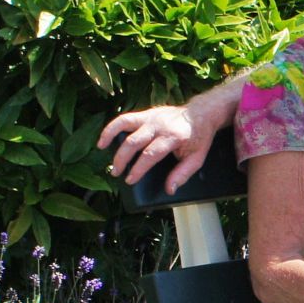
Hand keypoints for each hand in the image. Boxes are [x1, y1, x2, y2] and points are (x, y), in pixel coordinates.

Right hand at [98, 104, 216, 193]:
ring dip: (110, 137)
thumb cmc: (199, 138)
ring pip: (124, 125)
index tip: (130, 179)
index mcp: (173, 137)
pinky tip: (104, 138)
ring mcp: (151, 117)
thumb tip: (169, 189)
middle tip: (116, 172)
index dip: (138, 168)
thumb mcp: (197, 159)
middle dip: (122, 159)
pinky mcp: (146, 113)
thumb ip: (182, 174)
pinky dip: (112, 127)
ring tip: (102, 151)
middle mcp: (159, 126)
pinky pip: (125, 118)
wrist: (201, 113)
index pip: (150, 154)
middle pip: (134, 142)